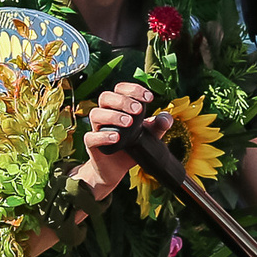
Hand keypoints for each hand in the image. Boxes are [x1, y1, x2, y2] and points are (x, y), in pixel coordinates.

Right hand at [80, 80, 166, 196]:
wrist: (117, 168)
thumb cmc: (132, 145)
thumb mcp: (149, 134)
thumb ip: (159, 125)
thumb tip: (166, 118)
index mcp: (117, 106)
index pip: (120, 89)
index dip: (134, 89)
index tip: (149, 98)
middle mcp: (105, 113)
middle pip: (105, 97)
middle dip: (123, 100)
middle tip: (138, 110)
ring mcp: (96, 128)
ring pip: (95, 114)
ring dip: (113, 115)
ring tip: (129, 123)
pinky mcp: (92, 144)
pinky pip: (91, 137)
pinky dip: (103, 136)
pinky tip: (117, 138)